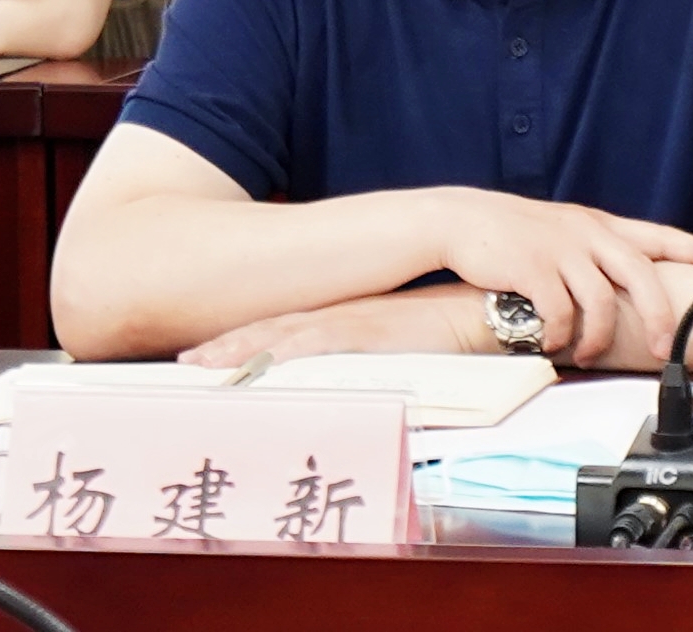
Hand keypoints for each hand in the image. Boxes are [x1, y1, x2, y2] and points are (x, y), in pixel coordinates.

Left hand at [179, 288, 485, 367]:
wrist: (504, 306)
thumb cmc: (470, 326)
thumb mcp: (422, 347)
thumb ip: (395, 359)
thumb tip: (376, 385)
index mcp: (357, 321)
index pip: (290, 330)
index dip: (248, 341)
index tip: (209, 355)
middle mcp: (349, 318)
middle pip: (275, 331)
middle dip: (229, 347)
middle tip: (187, 362)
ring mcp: (358, 324)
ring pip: (285, 338)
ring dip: (242, 353)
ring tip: (201, 366)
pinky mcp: (374, 334)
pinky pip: (318, 349)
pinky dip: (283, 359)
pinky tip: (253, 370)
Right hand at [430, 190, 692, 365]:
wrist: (460, 220)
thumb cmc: (511, 232)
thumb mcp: (561, 229)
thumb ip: (593, 249)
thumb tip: (622, 283)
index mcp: (597, 224)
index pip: (656, 234)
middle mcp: (585, 232)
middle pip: (639, 274)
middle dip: (657, 315)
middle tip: (663, 347)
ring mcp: (560, 248)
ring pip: (600, 301)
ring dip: (598, 337)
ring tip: (588, 353)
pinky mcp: (532, 267)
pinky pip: (560, 312)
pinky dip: (561, 335)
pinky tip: (554, 342)